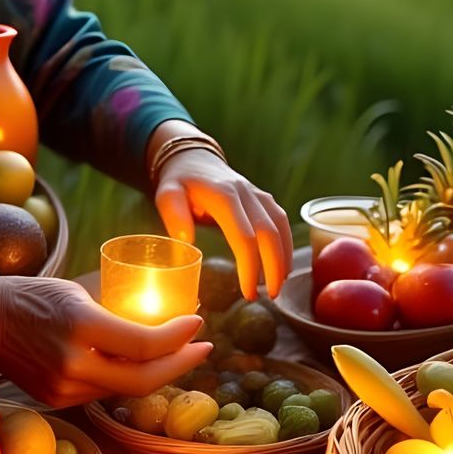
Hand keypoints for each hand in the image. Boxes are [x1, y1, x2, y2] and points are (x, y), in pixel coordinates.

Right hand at [0, 275, 211, 408]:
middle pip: (144, 379)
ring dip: (158, 373)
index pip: (144, 344)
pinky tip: (144, 366)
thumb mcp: (78, 290)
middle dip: (181, 364)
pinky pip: (104, 393)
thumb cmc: (33, 294)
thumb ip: (117, 307)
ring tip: (180, 354)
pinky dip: (128, 379)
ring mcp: (64, 388)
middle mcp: (73, 363)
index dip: (178, 337)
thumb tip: (168, 307)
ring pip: (126, 390)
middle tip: (204, 348)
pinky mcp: (58, 401)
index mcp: (80, 325)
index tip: (199, 322)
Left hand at [152, 146, 293, 300]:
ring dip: (283, 258)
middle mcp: (246, 193)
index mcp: (224, 196)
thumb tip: (187, 241)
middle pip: (269, 233)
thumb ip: (174, 216)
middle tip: (270, 296)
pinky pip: (281, 221)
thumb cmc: (179, 181)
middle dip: (273, 267)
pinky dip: (286, 244)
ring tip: (277, 286)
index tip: (247, 292)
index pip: (244, 237)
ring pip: (280, 227)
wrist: (193, 157)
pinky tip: (282, 265)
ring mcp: (257, 194)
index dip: (250, 267)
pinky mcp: (263, 197)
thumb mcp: (167, 194)